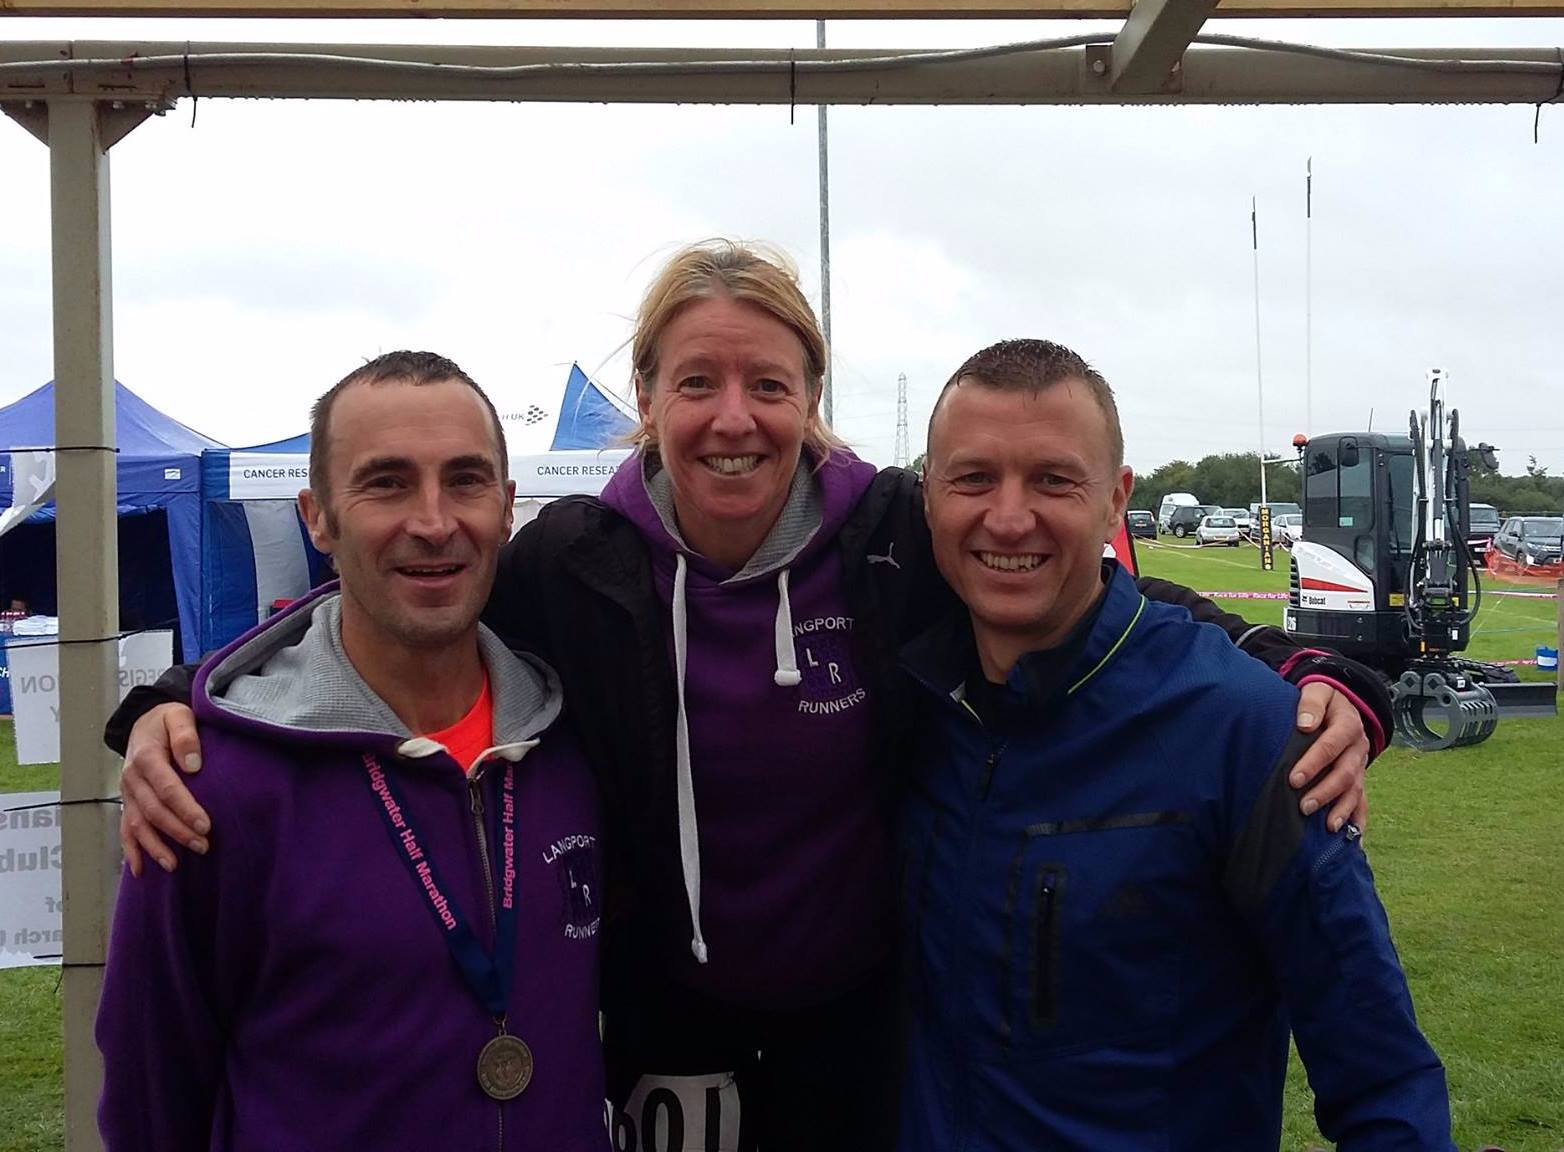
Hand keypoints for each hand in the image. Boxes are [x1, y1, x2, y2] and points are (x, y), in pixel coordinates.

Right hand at [119, 703, 208, 876]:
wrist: (143, 720)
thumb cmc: (167, 719)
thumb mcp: (178, 715)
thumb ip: (185, 736)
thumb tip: (193, 765)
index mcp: (146, 757)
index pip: (167, 788)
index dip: (185, 809)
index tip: (206, 825)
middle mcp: (132, 778)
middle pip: (154, 811)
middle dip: (177, 831)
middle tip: (203, 846)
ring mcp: (127, 792)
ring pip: (137, 825)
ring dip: (155, 847)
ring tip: (174, 865)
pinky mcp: (127, 802)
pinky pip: (124, 829)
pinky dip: (131, 850)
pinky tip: (140, 870)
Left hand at [1287, 683, 1369, 834]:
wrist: (1342, 704)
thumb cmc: (1323, 700)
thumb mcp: (1318, 690)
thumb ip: (1311, 703)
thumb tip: (1305, 725)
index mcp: (1347, 725)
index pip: (1331, 745)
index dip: (1314, 762)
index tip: (1294, 777)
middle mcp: (1358, 748)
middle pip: (1345, 773)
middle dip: (1324, 791)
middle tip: (1303, 805)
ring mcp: (1360, 765)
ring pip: (1355, 790)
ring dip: (1341, 809)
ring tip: (1327, 826)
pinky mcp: (1359, 777)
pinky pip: (1363, 801)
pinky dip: (1359, 819)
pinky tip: (1353, 836)